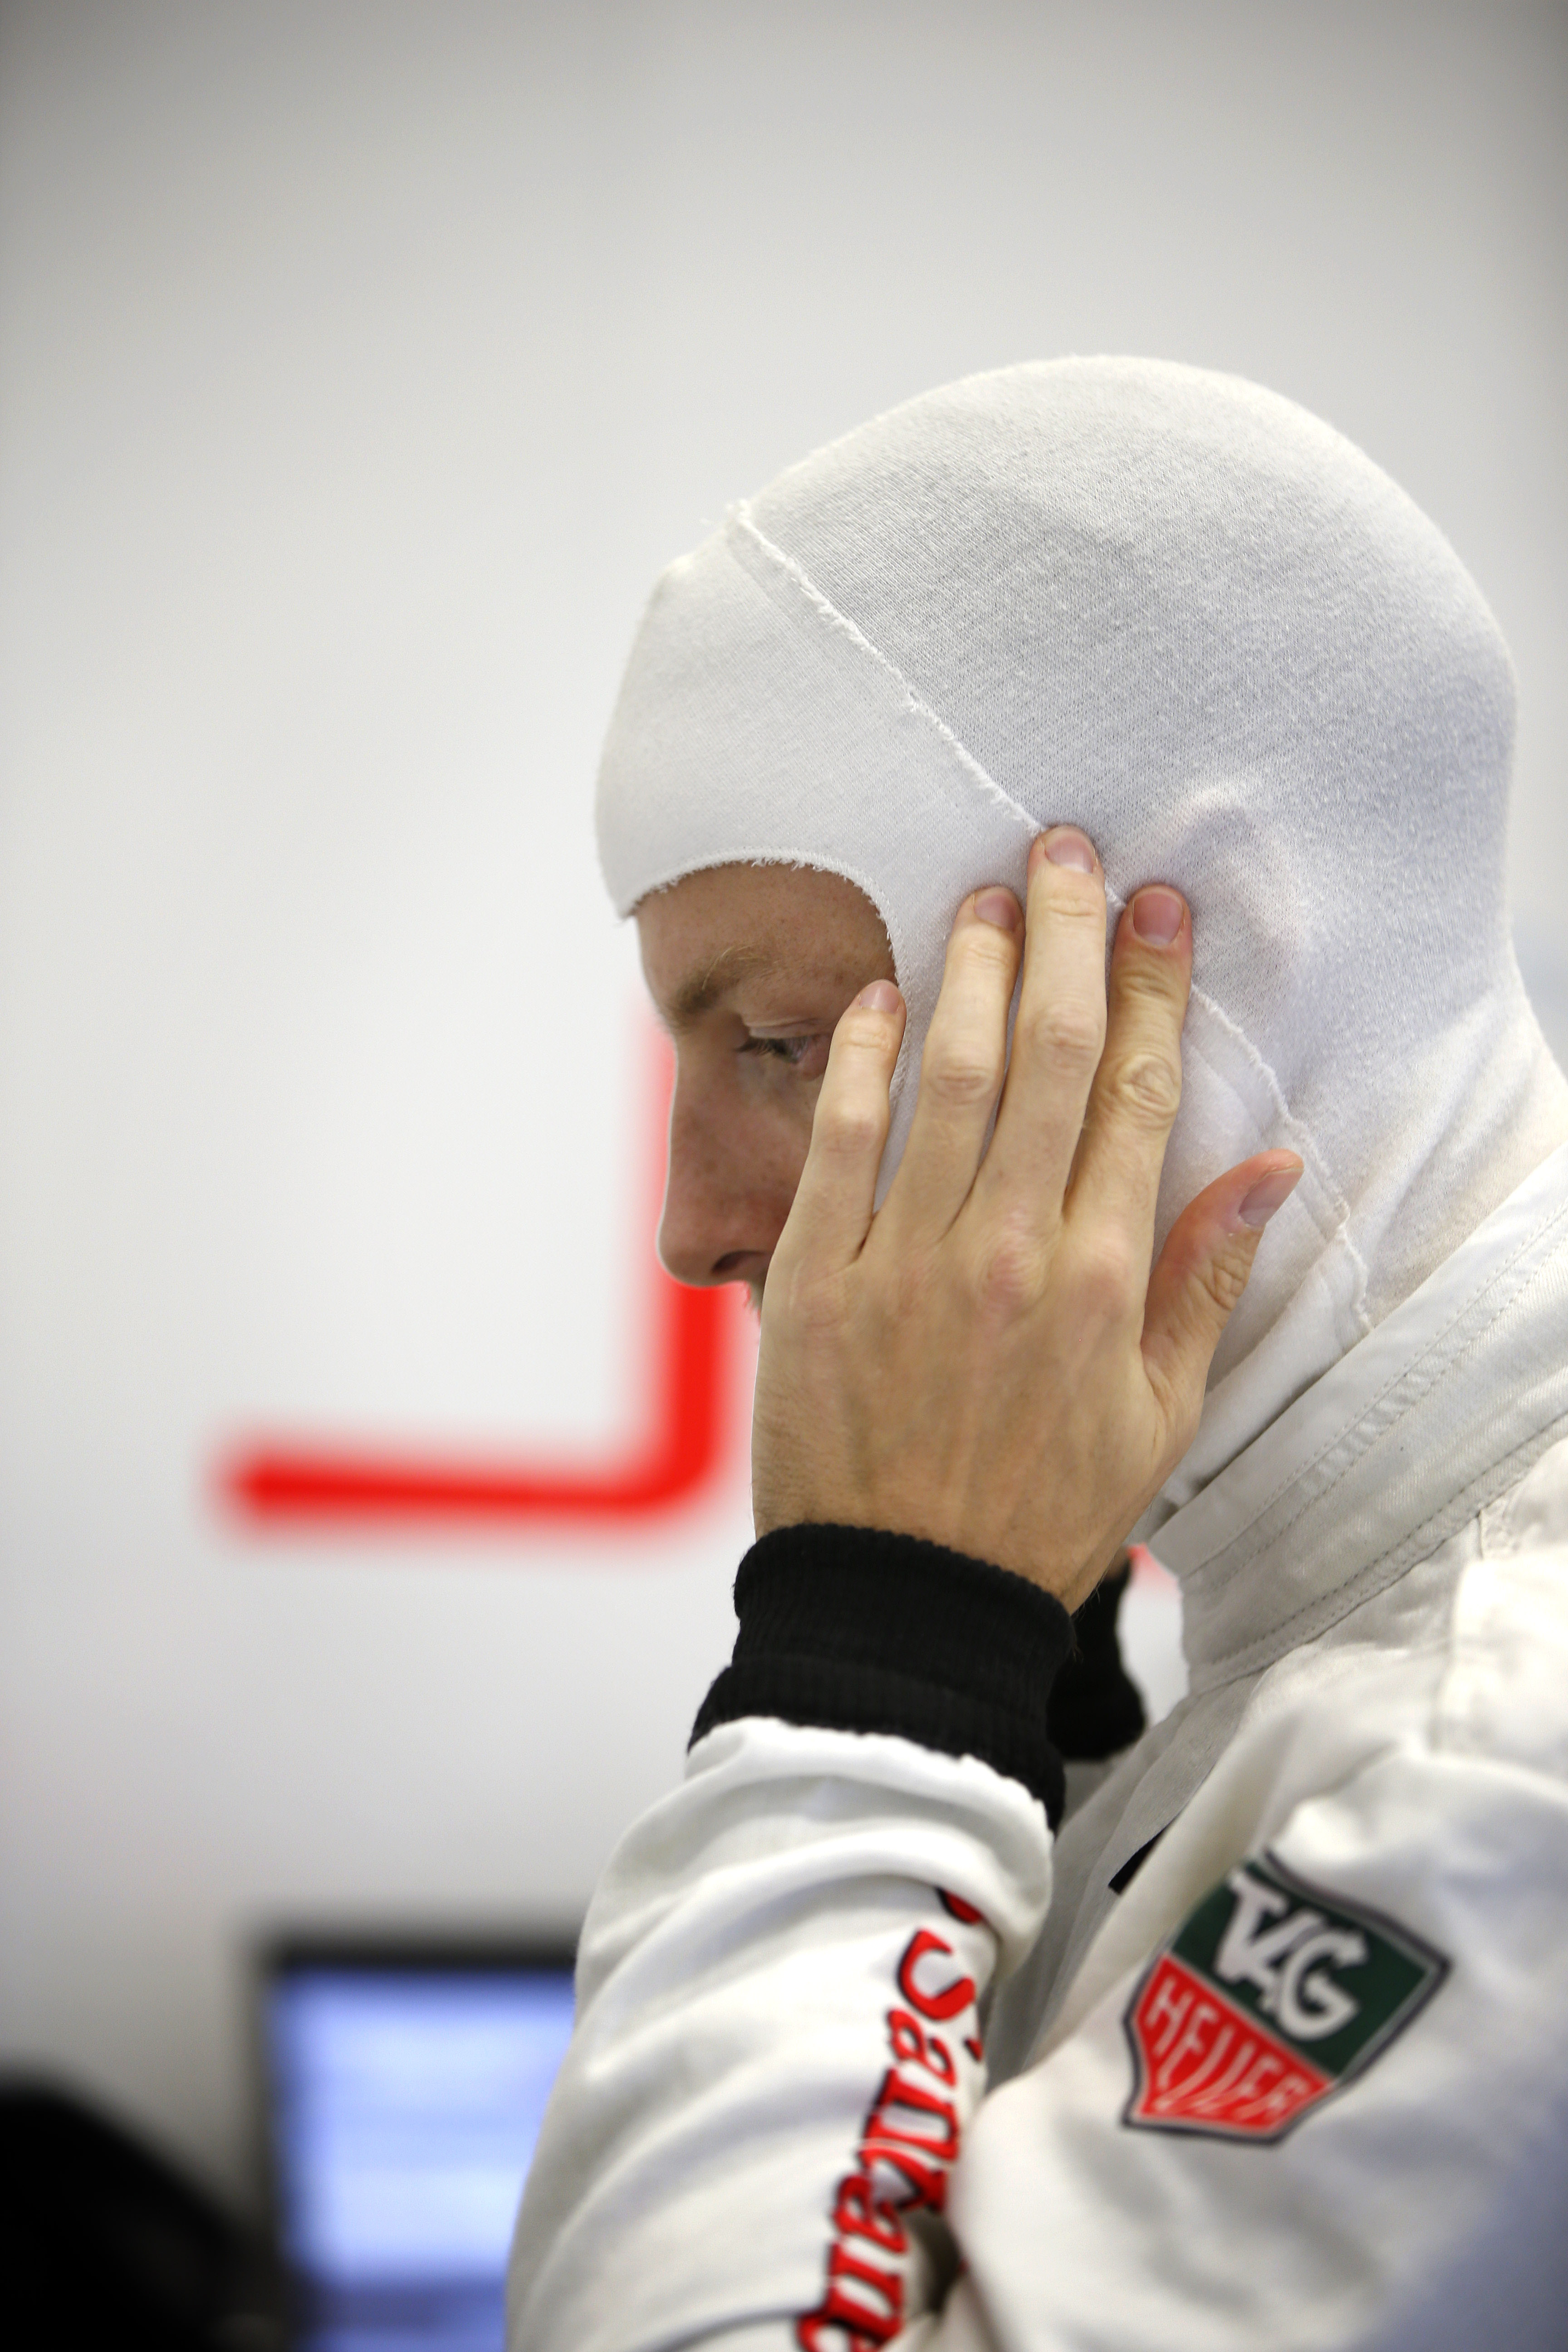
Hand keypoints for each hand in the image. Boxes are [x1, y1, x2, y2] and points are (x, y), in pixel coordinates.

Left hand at [750, 829, 1301, 1612]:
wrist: (907, 1602)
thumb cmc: (1039, 1511)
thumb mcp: (1160, 1416)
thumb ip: (1207, 1282)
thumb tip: (1272, 1170)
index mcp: (1105, 1283)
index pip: (1140, 1095)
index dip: (1153, 988)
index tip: (1156, 908)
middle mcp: (1012, 1254)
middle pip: (1052, 1056)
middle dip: (1065, 938)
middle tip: (1063, 851)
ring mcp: (906, 1263)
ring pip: (949, 1076)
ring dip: (971, 970)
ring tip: (984, 896)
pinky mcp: (813, 1281)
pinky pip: (837, 1142)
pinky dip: (857, 1058)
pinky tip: (876, 995)